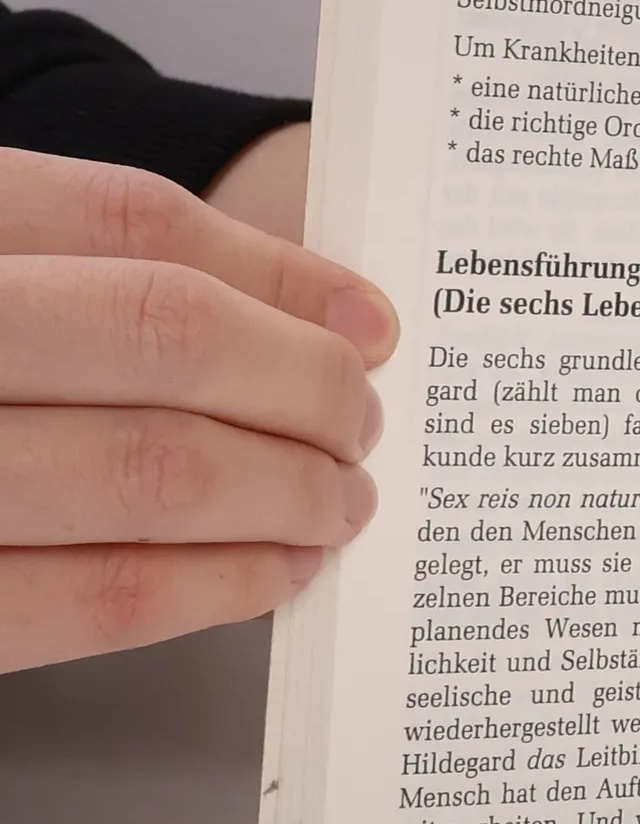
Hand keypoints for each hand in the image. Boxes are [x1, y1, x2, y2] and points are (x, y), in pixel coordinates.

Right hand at [0, 146, 397, 674]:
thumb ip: (94, 269)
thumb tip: (312, 316)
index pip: (135, 225)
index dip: (280, 277)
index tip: (366, 323)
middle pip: (166, 338)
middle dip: (304, 387)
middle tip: (361, 420)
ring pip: (148, 472)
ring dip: (284, 493)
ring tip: (339, 499)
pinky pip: (89, 598)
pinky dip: (210, 586)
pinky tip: (270, 571)